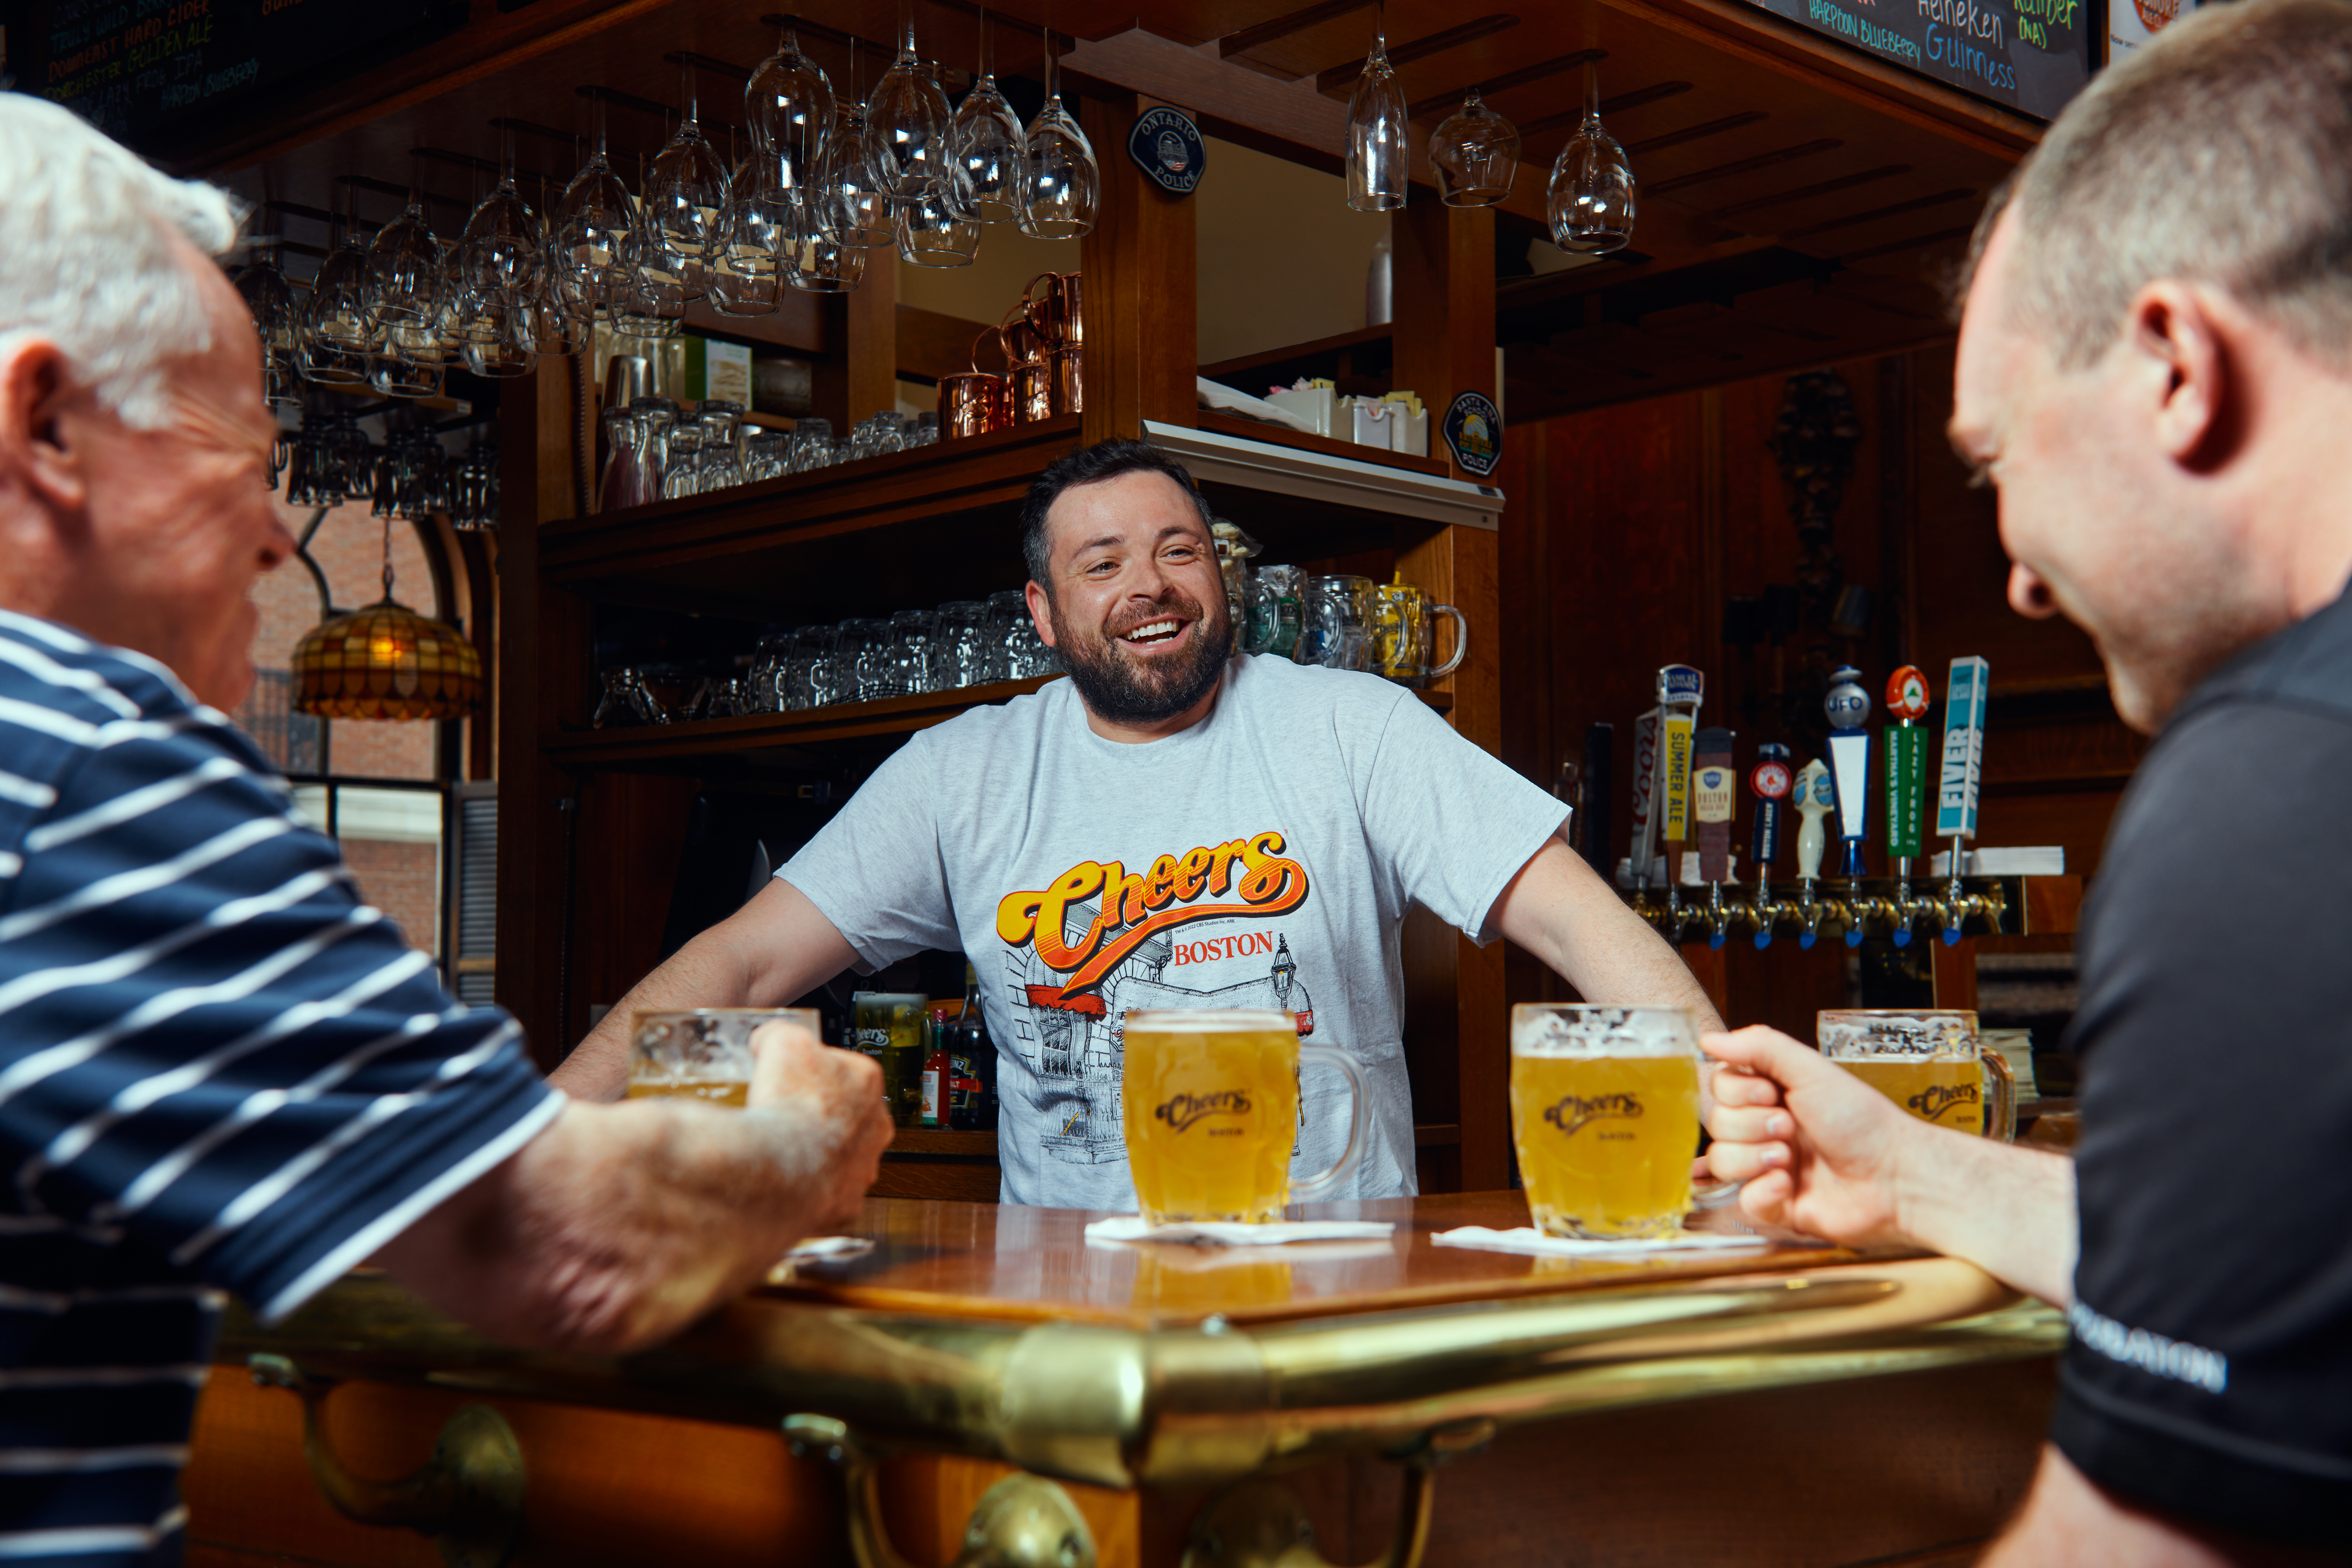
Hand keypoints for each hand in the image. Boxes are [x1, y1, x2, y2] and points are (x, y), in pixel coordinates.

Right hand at [747, 1021, 893, 1232]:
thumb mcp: (779, 1041)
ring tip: (784, 1151)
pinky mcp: (848, 1203)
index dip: (815, 1073)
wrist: (776, 1167)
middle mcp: (877, 1125)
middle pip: (849, 1114)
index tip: (793, 1079)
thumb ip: (778, 1034)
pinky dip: (809, 1189)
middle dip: (822, 1115)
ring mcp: (864, 1167)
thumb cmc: (786, 1102)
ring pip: (843, 1156)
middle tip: (788, 1116)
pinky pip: (829, 1193)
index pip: (845, 1069)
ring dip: (819, 1153)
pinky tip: (786, 1182)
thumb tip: (768, 1038)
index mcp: (867, 1080)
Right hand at [1700, 1025, 1923, 1248]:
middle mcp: (1766, 1129)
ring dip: (1755, 1158)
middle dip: (1751, 1125)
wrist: (1895, 1178)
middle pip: (1716, 1124)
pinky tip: (1789, 1186)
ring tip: (1790, 1159)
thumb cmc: (1863, 1122)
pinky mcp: (1775, 1206)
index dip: (1737, 1092)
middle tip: (1790, 1128)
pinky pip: (1742, 1200)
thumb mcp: (1812, 1071)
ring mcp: (1768, 1168)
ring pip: (1721, 1162)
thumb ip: (1760, 1047)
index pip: (1720, 1086)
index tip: (1771, 1094)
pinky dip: (1763, 1192)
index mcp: (1773, 1095)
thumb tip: (1709, 1038)